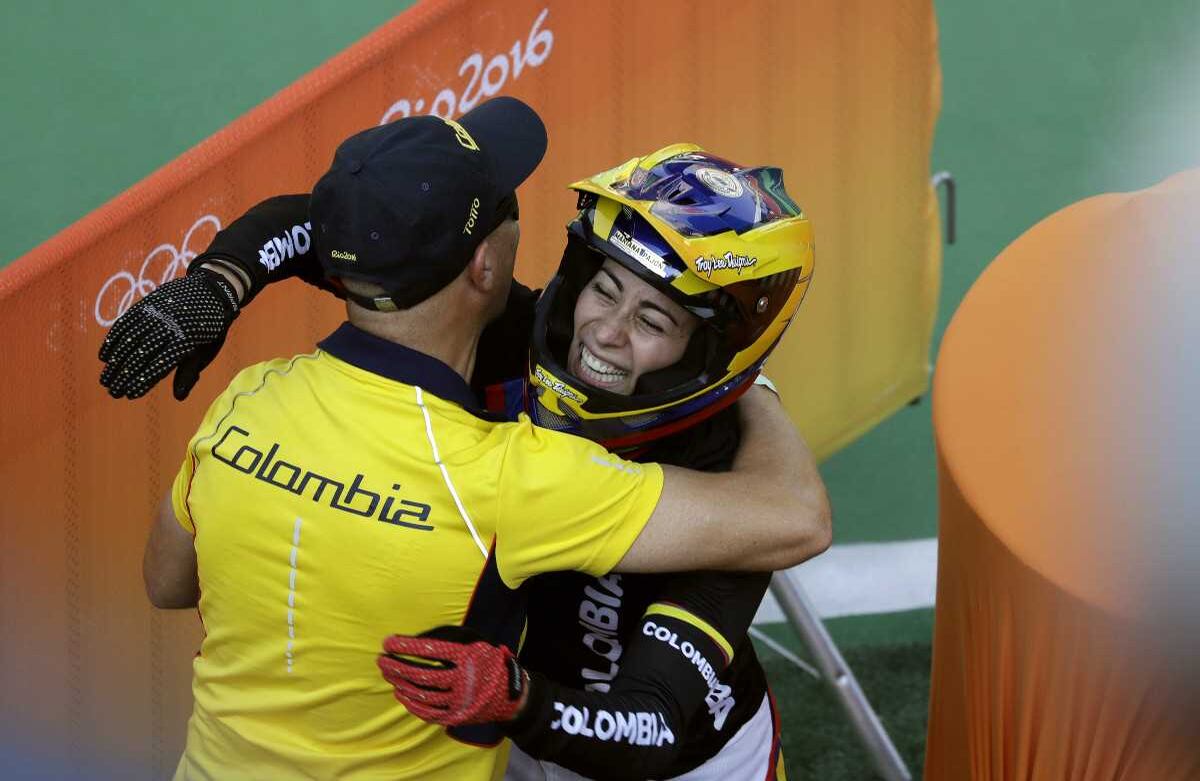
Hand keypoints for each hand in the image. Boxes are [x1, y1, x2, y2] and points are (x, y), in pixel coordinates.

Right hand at [99, 268, 238, 399]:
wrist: (212, 290)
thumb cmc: (210, 328)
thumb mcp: (206, 351)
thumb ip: (190, 372)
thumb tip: (179, 397)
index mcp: (187, 340)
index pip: (160, 364)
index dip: (144, 380)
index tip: (130, 394)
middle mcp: (169, 326)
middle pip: (141, 354)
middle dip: (125, 374)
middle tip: (112, 391)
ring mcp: (156, 313)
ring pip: (130, 339)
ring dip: (115, 360)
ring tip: (106, 378)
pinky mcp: (147, 304)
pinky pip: (126, 322)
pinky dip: (113, 339)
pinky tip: (105, 355)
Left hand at [378, 626, 528, 725]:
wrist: (510, 694)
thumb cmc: (486, 660)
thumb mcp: (472, 640)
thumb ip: (445, 637)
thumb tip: (412, 639)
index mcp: (469, 657)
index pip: (430, 649)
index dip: (406, 645)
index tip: (388, 642)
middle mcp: (465, 679)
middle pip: (423, 675)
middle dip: (397, 667)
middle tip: (381, 660)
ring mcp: (461, 701)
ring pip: (423, 695)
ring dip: (401, 684)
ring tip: (388, 675)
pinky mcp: (457, 717)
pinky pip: (428, 713)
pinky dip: (411, 703)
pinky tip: (400, 693)